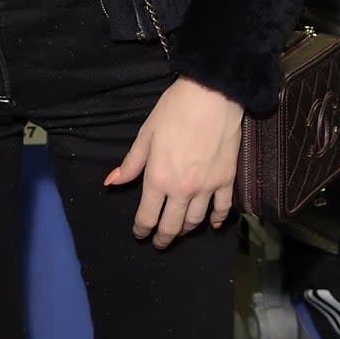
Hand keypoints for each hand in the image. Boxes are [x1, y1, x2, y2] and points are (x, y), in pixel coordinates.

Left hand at [105, 76, 241, 247]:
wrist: (211, 96)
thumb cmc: (173, 111)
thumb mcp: (145, 135)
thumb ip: (131, 163)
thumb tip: (112, 182)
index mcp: (158, 179)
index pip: (147, 216)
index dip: (141, 229)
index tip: (140, 234)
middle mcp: (182, 189)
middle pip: (172, 226)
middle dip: (163, 237)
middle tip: (159, 242)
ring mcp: (206, 187)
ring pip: (195, 220)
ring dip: (186, 230)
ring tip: (180, 232)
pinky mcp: (226, 180)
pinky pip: (222, 208)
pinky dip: (217, 220)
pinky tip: (213, 225)